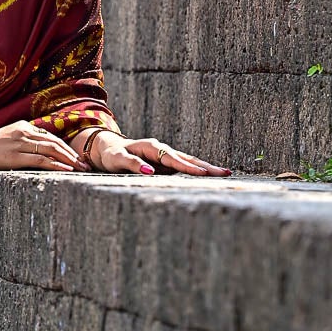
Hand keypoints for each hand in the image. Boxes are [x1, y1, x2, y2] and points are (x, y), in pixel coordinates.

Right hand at [0, 120, 84, 173]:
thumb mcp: (5, 141)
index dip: (66, 147)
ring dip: (69, 160)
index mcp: (21, 126)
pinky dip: (56, 165)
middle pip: (55, 142)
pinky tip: (66, 171)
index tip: (77, 157)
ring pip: (51, 150)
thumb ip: (21, 143)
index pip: (50, 136)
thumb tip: (37, 153)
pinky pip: (40, 160)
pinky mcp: (14, 156)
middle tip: (86, 164)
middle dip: (72, 154)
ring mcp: (18, 143)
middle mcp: (22, 131)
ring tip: (81, 169)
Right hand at [87, 133, 229, 177]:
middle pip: (182, 157)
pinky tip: (148, 171)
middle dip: (201, 166)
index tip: (228, 173)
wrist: (104, 149)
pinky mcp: (121, 156)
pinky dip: (140, 165)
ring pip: (162, 156)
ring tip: (197, 172)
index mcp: (165, 155)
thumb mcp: (153, 169)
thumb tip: (191, 181)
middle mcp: (156, 149)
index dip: (208, 167)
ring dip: (179, 163)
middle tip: (219, 173)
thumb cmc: (133, 161)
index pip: (190, 161)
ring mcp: (139, 151)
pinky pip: (132, 161)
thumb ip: (169, 173)